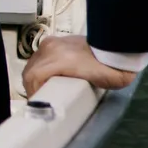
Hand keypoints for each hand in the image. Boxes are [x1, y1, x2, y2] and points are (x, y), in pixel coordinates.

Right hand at [21, 34, 136, 95]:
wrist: (117, 45)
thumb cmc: (112, 67)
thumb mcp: (103, 84)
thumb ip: (87, 95)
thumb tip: (73, 106)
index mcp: (61, 59)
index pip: (34, 76)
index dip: (33, 93)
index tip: (39, 104)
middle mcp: (52, 48)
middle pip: (30, 70)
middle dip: (31, 87)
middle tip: (40, 100)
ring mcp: (52, 43)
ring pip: (32, 63)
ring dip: (34, 78)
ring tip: (42, 90)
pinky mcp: (55, 41)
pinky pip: (39, 57)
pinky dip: (39, 68)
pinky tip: (46, 77)